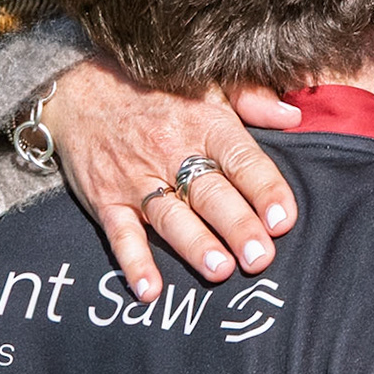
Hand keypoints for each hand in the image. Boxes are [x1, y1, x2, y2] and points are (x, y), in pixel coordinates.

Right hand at [46, 57, 302, 300]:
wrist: (80, 86)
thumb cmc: (157, 91)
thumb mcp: (208, 83)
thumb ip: (252, 100)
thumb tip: (293, 117)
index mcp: (206, 124)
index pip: (242, 159)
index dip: (265, 189)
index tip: (283, 219)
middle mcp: (172, 151)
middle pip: (210, 193)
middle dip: (237, 225)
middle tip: (259, 257)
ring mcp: (136, 178)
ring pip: (170, 215)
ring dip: (195, 244)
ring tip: (220, 270)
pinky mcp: (106, 199)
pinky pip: (120, 234)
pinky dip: (133, 262)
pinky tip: (150, 290)